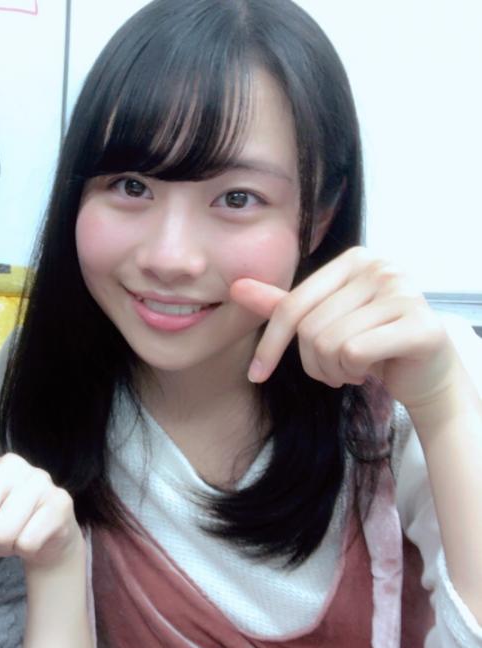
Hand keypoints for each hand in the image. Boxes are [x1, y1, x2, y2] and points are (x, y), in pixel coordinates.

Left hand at [0, 451, 81, 600]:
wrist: (48, 536)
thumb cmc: (1, 526)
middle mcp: (10, 462)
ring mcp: (38, 478)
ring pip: (1, 533)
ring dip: (7, 547)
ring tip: (16, 534)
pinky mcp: (60, 500)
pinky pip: (27, 540)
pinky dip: (28, 549)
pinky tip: (35, 536)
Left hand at [230, 247, 458, 412]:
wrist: (424, 371)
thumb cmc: (370, 343)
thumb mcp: (322, 320)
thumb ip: (282, 304)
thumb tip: (236, 288)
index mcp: (353, 259)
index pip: (293, 305)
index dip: (269, 345)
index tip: (256, 374)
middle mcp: (380, 267)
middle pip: (310, 328)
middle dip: (313, 363)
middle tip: (336, 369)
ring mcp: (404, 292)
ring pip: (331, 343)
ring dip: (335, 370)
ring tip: (355, 368)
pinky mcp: (421, 324)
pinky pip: (356, 352)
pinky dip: (355, 371)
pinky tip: (373, 370)